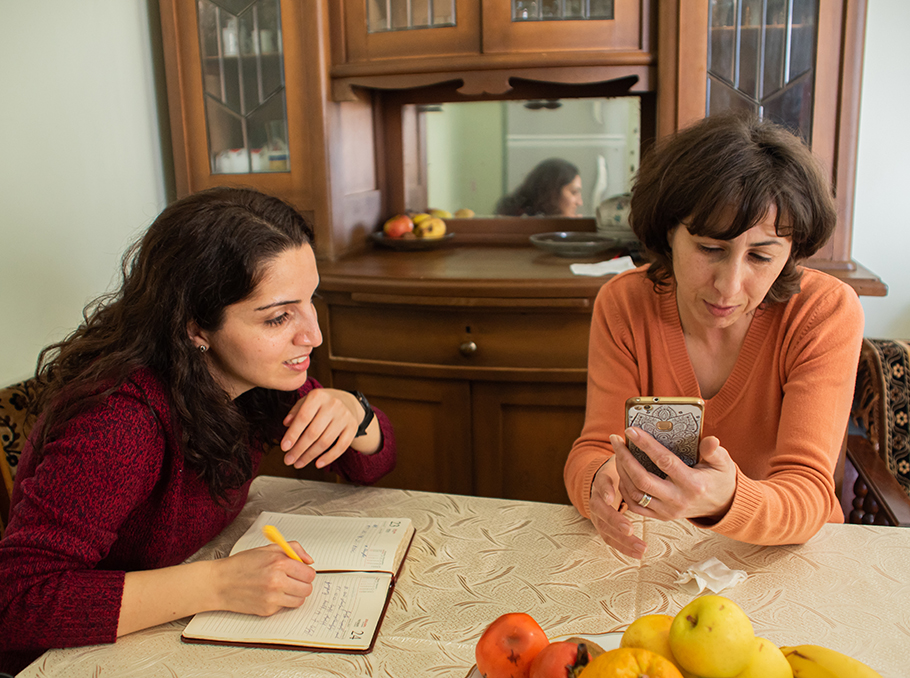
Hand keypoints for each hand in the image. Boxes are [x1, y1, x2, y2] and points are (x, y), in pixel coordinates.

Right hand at [215, 543, 315, 615]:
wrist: (220, 583)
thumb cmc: (242, 565)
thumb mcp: (268, 549)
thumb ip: (293, 550)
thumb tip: (309, 561)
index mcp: (279, 563)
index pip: (309, 574)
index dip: (306, 572)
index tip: (301, 572)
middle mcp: (277, 581)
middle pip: (307, 589)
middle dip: (303, 584)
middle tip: (293, 580)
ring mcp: (272, 598)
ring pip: (299, 600)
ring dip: (294, 595)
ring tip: (282, 587)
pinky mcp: (267, 610)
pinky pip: (285, 607)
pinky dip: (281, 602)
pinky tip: (269, 594)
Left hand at [280, 388, 361, 468]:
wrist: (348, 402)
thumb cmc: (322, 403)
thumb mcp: (307, 401)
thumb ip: (296, 411)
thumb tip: (286, 424)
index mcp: (318, 396)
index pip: (303, 417)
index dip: (292, 434)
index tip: (284, 447)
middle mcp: (333, 405)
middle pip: (313, 432)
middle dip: (299, 449)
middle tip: (289, 460)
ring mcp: (344, 416)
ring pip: (325, 441)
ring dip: (310, 456)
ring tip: (299, 463)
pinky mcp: (353, 427)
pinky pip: (341, 446)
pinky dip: (329, 457)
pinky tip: (318, 464)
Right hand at [588, 458, 648, 558]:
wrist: (602, 477)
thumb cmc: (622, 464)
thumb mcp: (625, 455)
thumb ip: (646, 452)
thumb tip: (687, 445)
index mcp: (604, 476)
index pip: (602, 483)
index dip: (606, 490)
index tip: (611, 496)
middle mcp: (597, 495)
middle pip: (601, 510)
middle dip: (615, 519)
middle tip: (628, 528)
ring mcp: (598, 511)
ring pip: (605, 528)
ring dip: (622, 539)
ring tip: (640, 547)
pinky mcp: (602, 523)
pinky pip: (611, 538)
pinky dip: (623, 546)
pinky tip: (639, 554)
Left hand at [612, 428, 736, 521]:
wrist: (722, 506)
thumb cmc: (720, 479)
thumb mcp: (723, 463)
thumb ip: (714, 452)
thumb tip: (710, 440)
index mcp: (693, 484)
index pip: (665, 461)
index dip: (646, 444)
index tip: (631, 430)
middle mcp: (678, 499)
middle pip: (642, 479)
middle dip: (625, 457)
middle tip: (616, 440)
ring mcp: (668, 510)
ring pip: (635, 493)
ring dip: (621, 471)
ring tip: (617, 452)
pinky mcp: (661, 516)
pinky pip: (635, 506)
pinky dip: (625, 489)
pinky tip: (622, 472)